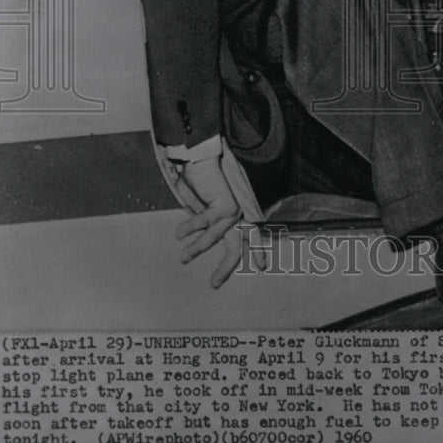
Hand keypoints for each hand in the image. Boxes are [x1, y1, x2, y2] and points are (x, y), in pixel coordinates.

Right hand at [175, 141, 265, 287]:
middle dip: (226, 268)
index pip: (250, 236)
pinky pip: (204, 222)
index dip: (257, 250)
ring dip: (196, 249)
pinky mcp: (225, 204)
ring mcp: (234, 210)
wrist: (203, 157)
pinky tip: (179, 234)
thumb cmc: (202, 180)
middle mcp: (240, 214)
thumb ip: (209, 222)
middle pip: (236, 247)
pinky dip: (191, 228)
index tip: (263, 266)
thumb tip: (201, 241)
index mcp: (238, 214)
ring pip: (214, 237)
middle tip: (214, 285)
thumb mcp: (207, 204)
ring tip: (183, 259)